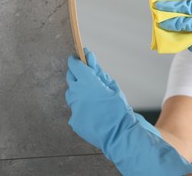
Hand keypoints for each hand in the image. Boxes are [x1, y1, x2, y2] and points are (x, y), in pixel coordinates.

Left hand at [65, 48, 191, 174]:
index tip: (79, 59)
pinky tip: (94, 111)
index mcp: (88, 84)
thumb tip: (89, 56)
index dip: (76, 61)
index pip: (74, 66)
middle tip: (89, 77)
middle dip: (78, 75)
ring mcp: (74, 109)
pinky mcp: (74, 120)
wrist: (120, 134)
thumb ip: (98, 71)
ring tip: (94, 97)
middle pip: (71, 79)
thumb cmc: (119, 109)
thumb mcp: (112, 86)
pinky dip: (82, 107)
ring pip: (71, 94)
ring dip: (79, 91)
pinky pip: (75, 109)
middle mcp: (77, 95)